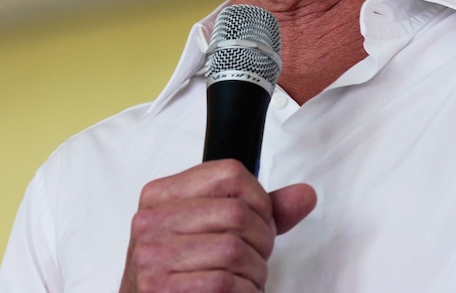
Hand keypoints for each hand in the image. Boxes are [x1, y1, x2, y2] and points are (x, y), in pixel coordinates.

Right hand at [119, 160, 317, 291]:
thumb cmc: (181, 272)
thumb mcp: (211, 231)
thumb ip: (257, 211)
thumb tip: (305, 195)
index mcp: (160, 195)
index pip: (229, 173)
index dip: (260, 201)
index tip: (260, 222)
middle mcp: (150, 222)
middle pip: (237, 213)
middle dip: (261, 242)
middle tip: (256, 259)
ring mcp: (151, 257)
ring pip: (234, 250)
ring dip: (254, 273)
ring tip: (244, 280)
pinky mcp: (160, 290)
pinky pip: (223, 284)